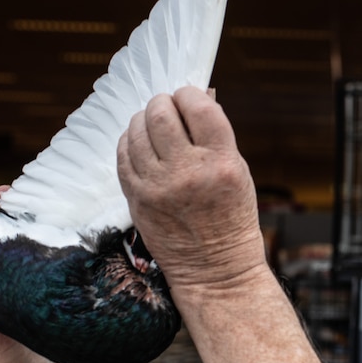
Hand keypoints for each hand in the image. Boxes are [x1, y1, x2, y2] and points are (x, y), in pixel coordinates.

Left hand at [117, 87, 268, 294]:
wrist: (215, 269)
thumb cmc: (232, 218)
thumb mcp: (237, 172)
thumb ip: (216, 136)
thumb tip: (199, 97)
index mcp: (221, 162)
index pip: (199, 107)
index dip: (189, 93)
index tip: (188, 96)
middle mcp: (188, 172)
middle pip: (161, 115)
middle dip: (161, 102)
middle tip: (165, 105)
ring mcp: (158, 186)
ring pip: (137, 132)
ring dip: (142, 119)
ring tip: (151, 124)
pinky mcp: (137, 199)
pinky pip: (123, 157)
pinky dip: (129, 142)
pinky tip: (139, 143)